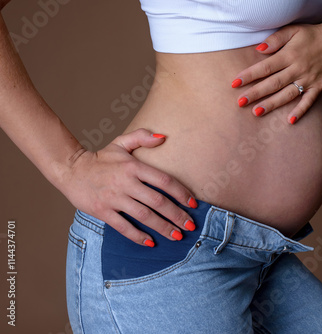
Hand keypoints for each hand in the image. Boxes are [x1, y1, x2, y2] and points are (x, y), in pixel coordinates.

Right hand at [60, 129, 197, 245]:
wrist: (71, 169)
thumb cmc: (101, 158)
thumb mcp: (121, 143)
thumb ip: (142, 136)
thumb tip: (164, 137)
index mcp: (134, 166)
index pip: (164, 181)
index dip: (181, 193)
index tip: (193, 204)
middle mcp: (126, 183)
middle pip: (158, 202)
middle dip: (177, 215)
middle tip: (190, 226)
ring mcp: (114, 198)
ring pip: (144, 216)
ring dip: (163, 228)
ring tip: (177, 236)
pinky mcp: (102, 211)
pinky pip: (123, 226)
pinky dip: (138, 236)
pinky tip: (151, 242)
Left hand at [232, 20, 321, 123]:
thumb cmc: (309, 34)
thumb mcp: (293, 29)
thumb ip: (276, 39)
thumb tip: (258, 49)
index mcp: (290, 54)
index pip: (266, 67)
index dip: (249, 75)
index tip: (235, 83)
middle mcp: (299, 68)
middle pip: (273, 83)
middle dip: (256, 93)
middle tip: (240, 102)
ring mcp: (309, 79)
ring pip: (288, 94)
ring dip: (272, 104)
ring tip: (256, 112)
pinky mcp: (318, 87)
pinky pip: (309, 101)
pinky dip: (300, 111)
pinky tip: (290, 121)